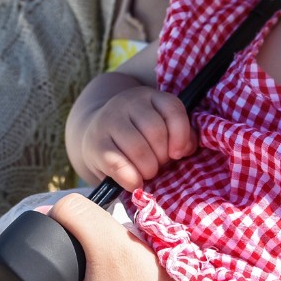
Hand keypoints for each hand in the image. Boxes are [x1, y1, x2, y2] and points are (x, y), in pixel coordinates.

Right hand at [74, 85, 193, 189]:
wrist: (95, 133)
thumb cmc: (137, 136)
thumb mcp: (160, 128)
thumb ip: (180, 136)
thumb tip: (185, 149)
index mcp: (150, 97)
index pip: (172, 109)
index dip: (181, 135)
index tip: (178, 154)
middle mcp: (129, 103)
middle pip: (155, 131)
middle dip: (163, 157)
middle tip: (159, 166)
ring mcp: (109, 121)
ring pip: (138, 148)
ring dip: (148, 169)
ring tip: (147, 174)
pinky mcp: (96, 143)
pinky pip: (118, 164)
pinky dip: (131, 179)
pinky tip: (134, 183)